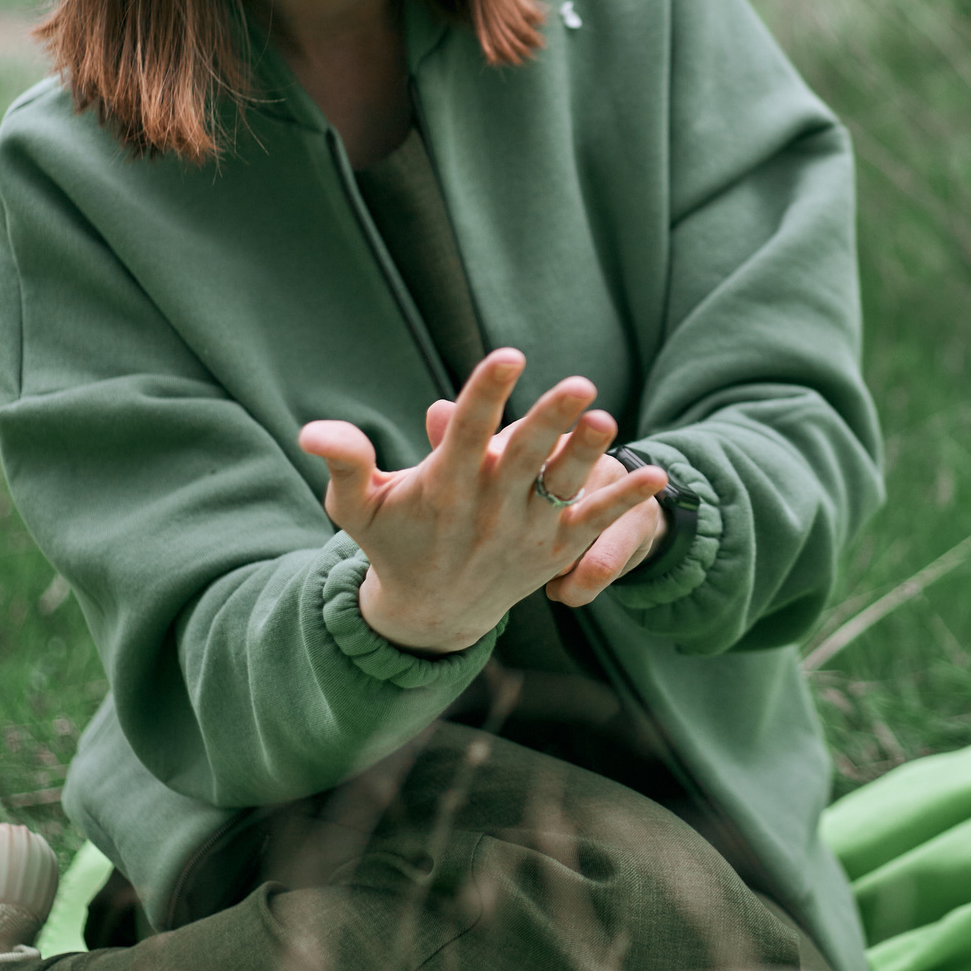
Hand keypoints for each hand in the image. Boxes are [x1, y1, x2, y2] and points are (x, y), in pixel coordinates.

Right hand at [300, 348, 666, 653]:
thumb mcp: (356, 507)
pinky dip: (625, 502)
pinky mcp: (556, 550)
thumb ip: (345, 464)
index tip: (508, 355)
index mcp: (445, 486)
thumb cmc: (392, 542)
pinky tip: (656, 475)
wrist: (431, 614)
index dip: (486, 393)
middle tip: (580, 383)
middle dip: (550, 420)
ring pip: (561, 488)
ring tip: (608, 423)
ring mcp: (527, 530)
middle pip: (524, 457)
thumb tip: (314, 432)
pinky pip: (595, 524)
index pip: (468, 433)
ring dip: (588, 457)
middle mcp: (490, 507)